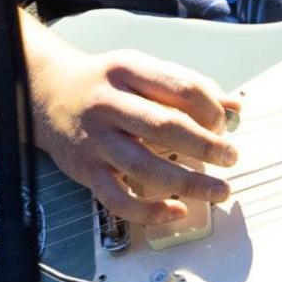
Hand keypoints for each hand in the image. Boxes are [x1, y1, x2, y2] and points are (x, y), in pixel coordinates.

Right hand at [30, 43, 238, 226]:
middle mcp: (108, 103)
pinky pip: (118, 199)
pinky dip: (149, 211)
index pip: (180, 87)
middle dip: (206, 146)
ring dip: (189, 182)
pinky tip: (176, 210)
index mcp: (127, 70)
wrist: (47, 94)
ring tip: (219, 189)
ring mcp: (95, 140)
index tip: (224, 123)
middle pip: (165, 126)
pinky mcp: (85, 171)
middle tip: (231, 157)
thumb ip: (187, 87)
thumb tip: (235, 106)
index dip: (210, 108)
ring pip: (144, 166)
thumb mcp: (141, 71)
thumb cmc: (104, 83)